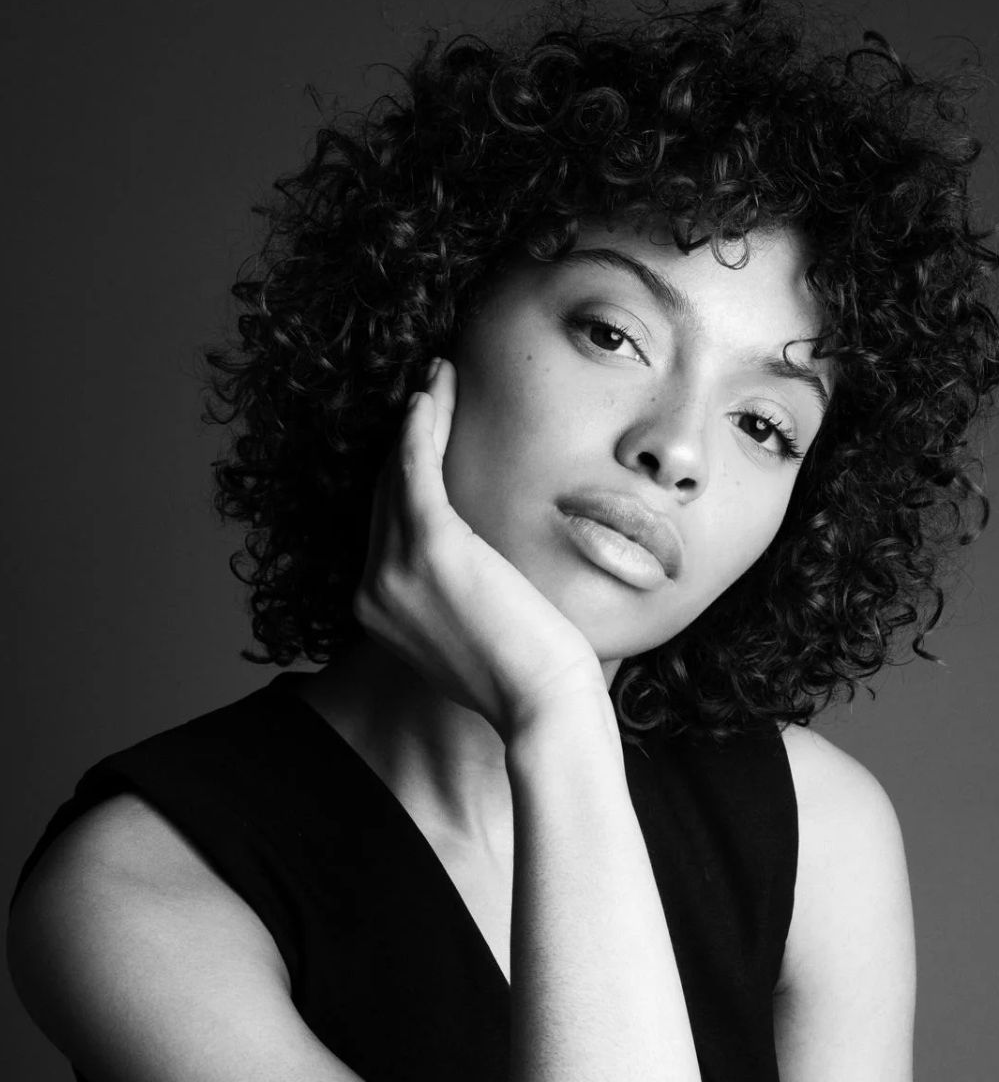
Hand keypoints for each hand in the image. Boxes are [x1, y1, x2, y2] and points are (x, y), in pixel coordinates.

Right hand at [353, 357, 606, 740]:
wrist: (543, 704)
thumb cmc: (527, 680)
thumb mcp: (471, 640)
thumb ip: (452, 604)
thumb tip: (473, 579)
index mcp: (378, 612)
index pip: (385, 526)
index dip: (402, 475)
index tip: (427, 437)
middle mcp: (373, 590)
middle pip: (385, 494)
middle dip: (407, 438)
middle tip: (430, 392)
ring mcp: (394, 570)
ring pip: (399, 473)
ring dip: (420, 417)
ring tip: (439, 377)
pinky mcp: (431, 548)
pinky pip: (417, 470)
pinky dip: (424, 427)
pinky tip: (433, 395)